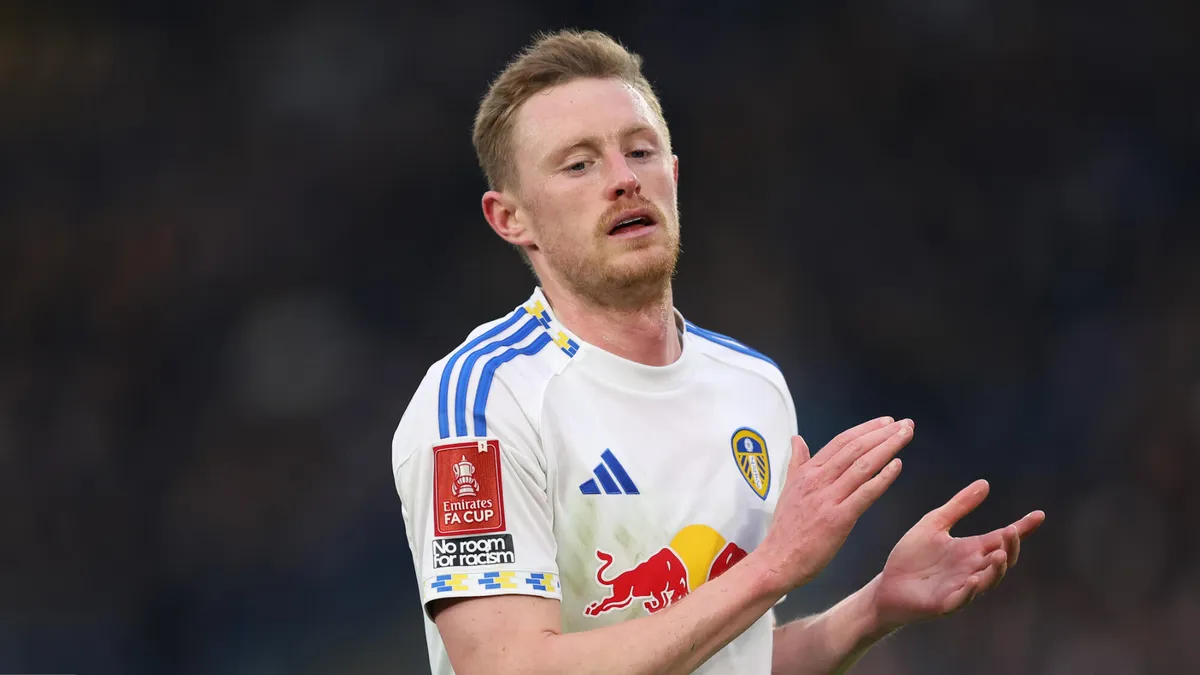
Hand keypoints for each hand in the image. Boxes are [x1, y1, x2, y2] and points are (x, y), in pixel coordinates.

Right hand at [759, 417, 913, 591]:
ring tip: (906, 436)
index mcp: (807, 472)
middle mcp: (818, 480)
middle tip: (905, 424)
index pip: (840, 442)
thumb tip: (797, 439)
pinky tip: (897, 465)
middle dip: (883, 433)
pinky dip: (882, 478)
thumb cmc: (785, 529)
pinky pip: (864, 493)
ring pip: (862, 465)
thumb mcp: (788, 488)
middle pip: (855, 449)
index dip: (865, 429)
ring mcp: (828, 498)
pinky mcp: (838, 518)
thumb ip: (797, 462)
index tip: (886, 422)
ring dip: (887, 447)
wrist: (777, 560)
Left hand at [872, 479, 1045, 628]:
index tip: (1039, 515)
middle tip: (1011, 531)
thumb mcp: (934, 524)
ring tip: (999, 553)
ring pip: (988, 580)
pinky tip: (975, 579)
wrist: (887, 585)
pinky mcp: (945, 603)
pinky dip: (971, 590)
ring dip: (995, 569)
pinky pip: (963, 599)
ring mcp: (962, 588)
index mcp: (971, 550)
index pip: (1001, 538)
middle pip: (1001, 560)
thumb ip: (958, 506)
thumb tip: (985, 483)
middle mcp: (972, 569)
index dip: (1022, 528)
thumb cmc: (911, 557)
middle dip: (1009, 547)